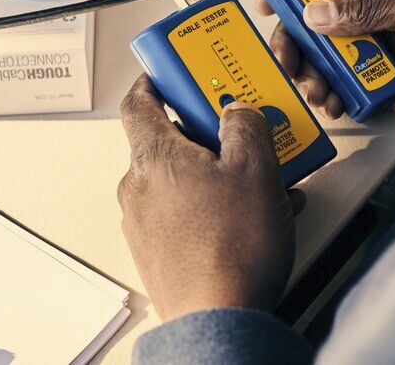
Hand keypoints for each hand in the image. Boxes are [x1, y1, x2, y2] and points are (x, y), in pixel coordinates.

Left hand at [117, 75, 296, 320]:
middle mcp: (138, 189)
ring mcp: (142, 224)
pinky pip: (181, 213)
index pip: (137, 102)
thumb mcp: (256, 170)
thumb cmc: (231, 249)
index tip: (172, 73)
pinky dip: (210, 205)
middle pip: (165, 141)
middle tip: (236, 129)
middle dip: (203, 132)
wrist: (220, 321)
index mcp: (155, 158)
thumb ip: (246, 126)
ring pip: (178, 180)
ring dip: (214, 173)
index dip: (154, 81)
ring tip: (257, 181)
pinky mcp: (156, 253)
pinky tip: (249, 216)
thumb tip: (239, 111)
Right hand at [258, 0, 394, 123]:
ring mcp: (374, 49)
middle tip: (285, 57)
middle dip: (292, 38)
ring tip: (312, 87)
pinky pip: (343, 89)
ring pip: (322, 58)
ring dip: (309, 72)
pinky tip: (331, 102)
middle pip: (312, 19)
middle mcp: (372, 13)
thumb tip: (317, 11)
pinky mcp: (380, 84)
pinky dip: (330, 96)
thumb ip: (367, 7)